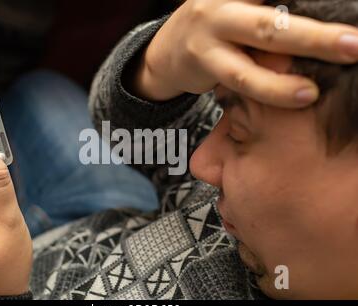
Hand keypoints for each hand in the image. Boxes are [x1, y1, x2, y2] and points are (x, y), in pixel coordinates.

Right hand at [133, 0, 357, 106]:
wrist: (168, 49)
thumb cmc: (218, 27)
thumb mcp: (242, 10)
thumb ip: (274, 13)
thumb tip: (326, 26)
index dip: (317, 2)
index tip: (350, 11)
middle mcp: (224, 2)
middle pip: (276, 18)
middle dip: (317, 34)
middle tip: (355, 43)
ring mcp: (211, 29)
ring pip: (258, 48)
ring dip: (296, 63)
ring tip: (326, 77)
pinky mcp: (203, 60)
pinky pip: (242, 78)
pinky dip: (274, 88)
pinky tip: (300, 95)